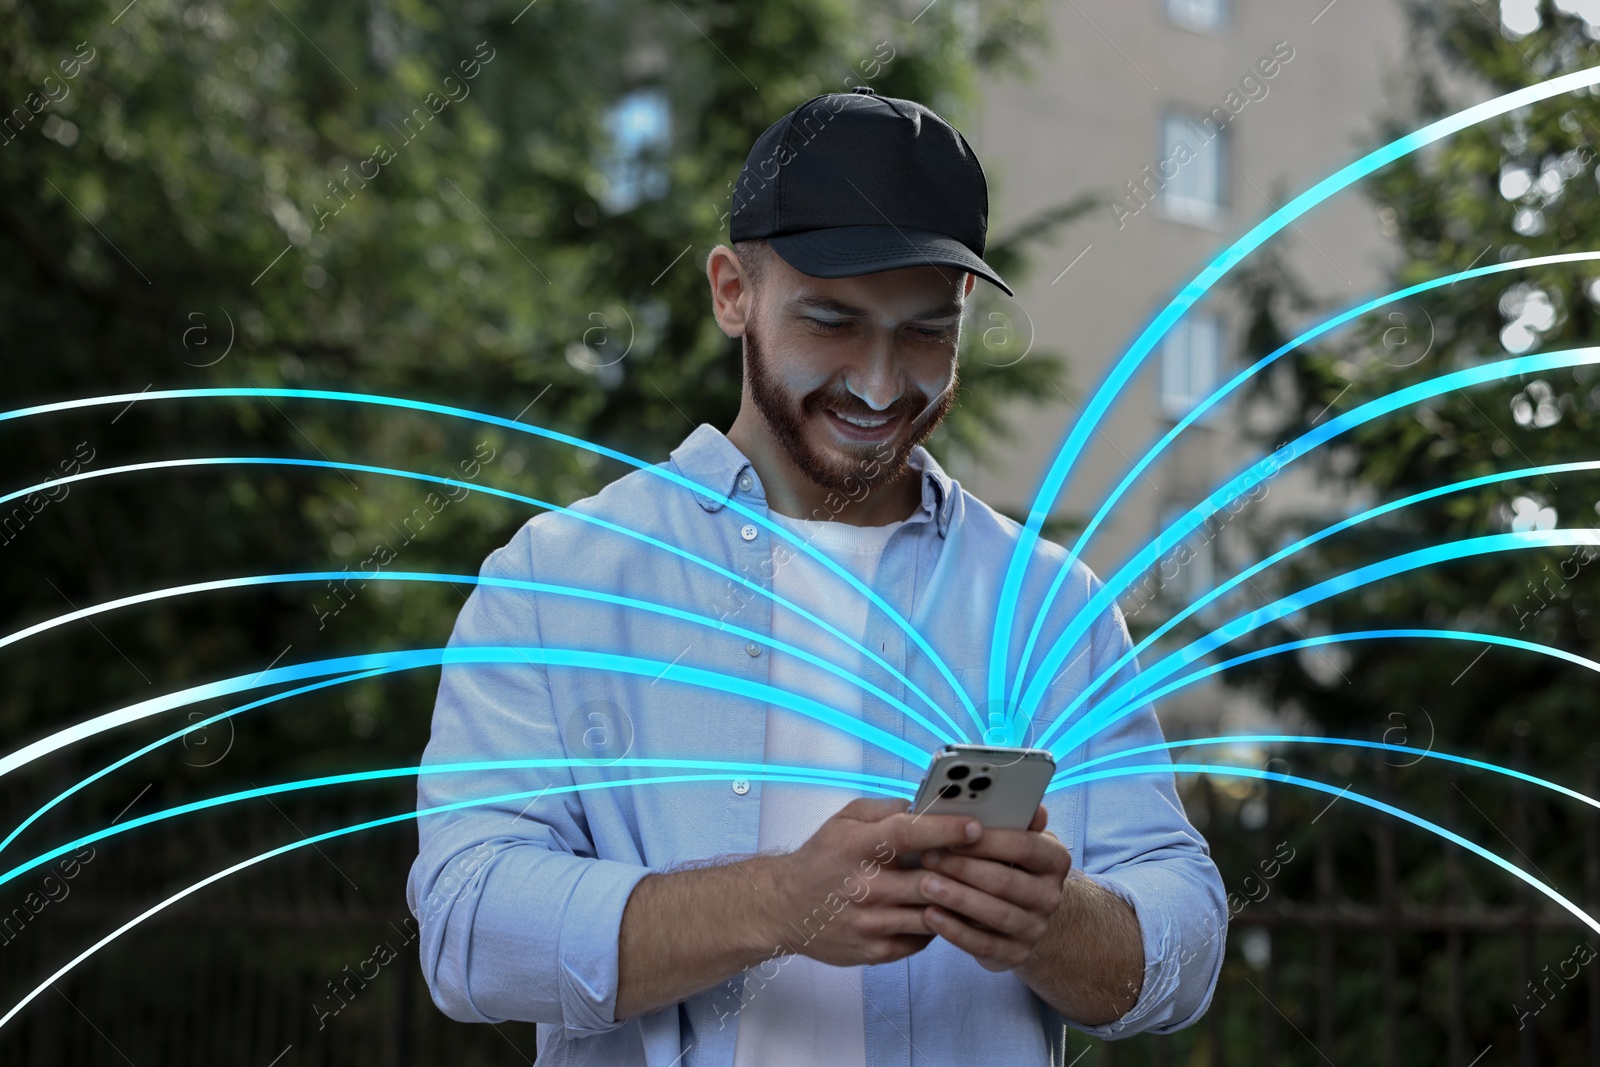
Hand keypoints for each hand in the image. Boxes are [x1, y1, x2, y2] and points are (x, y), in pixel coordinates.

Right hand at [764, 797, 983, 967]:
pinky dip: (938, 924)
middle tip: (988, 861)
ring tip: (976, 889)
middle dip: (964, 871)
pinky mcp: (876, 950)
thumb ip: (885, 810)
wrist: (785, 908)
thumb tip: (925, 807)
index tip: (975, 826)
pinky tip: (945, 911)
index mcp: (857, 847)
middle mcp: (864, 887)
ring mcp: (871, 923)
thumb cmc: (822, 859)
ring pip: (933, 914)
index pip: (908, 835)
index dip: (945, 829)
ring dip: (956, 901)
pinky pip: (922, 939)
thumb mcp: (844, 821)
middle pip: (930, 881)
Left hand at [915, 803, 1071, 971]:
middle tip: (927, 856)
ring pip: (994, 914)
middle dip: (963, 868)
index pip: (1024, 845)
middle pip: (1005, 881)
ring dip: (956, 898)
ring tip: (923, 884)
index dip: (986, 840)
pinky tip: (930, 915)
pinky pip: (984, 945)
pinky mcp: (1016, 954)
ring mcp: (1035, 928)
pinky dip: (954, 931)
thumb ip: (1012, 817)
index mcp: (1054, 859)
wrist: (1025, 914)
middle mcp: (1050, 896)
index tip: (951, 832)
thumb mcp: (1017, 837)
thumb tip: (1013, 798)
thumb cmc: (1009, 863)